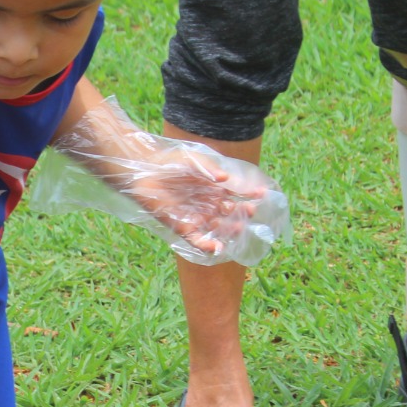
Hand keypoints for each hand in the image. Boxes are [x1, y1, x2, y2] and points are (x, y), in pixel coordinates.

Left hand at [124, 142, 266, 256]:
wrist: (144, 172)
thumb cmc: (169, 163)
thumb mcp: (193, 160)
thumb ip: (209, 168)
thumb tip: (225, 179)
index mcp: (214, 187)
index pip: (237, 193)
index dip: (250, 194)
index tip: (262, 194)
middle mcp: (208, 203)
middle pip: (230, 213)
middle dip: (242, 214)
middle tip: (251, 212)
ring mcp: (196, 216)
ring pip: (217, 227)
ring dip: (229, 230)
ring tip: (239, 228)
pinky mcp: (182, 227)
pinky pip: (197, 239)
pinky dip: (208, 245)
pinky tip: (219, 247)